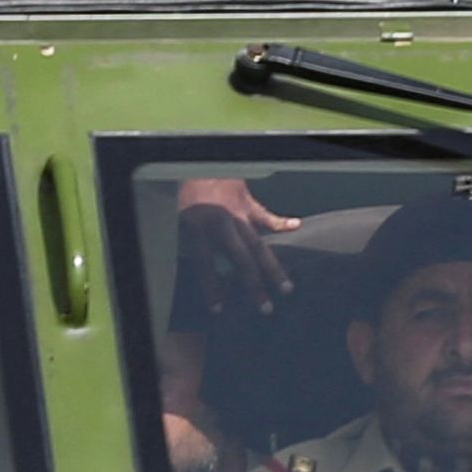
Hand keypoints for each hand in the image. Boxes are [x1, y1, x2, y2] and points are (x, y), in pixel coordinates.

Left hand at [176, 176, 299, 315]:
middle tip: (265, 308)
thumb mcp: (174, 219)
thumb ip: (186, 243)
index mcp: (196, 227)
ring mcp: (236, 212)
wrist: (193, 161)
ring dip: (273, 267)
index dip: (212, 288)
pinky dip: (281, 222)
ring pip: (258, 243)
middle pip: (240, 259)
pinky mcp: (246, 201)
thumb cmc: (183, 194)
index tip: (219, 310)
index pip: (205, 264)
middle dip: (253, 285)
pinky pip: (266, 215)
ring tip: (286, 287)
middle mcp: (219, 222)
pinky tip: (296, 226)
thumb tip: (192, 269)